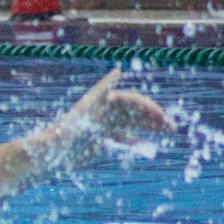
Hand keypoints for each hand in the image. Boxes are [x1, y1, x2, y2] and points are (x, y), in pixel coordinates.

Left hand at [29, 70, 172, 169]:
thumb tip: (117, 71)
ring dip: (148, 127)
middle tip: (172, 127)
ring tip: (166, 133)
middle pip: (133, 111)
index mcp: (101, 101)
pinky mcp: (98, 139)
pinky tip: (144, 145)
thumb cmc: (67, 129)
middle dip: (153, 118)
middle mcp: (102, 111)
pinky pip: (120, 137)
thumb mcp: (86, 109)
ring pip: (130, 123)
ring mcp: (101, 125)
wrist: (51, 152)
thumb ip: (103, 90)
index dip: (148, 107)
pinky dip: (133, 139)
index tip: (163, 117)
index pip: (131, 100)